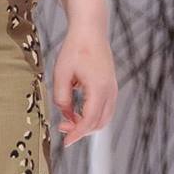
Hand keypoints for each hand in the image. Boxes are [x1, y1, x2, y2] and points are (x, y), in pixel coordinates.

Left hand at [52, 25, 117, 146]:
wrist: (90, 31)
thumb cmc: (76, 48)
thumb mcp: (61, 73)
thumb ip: (61, 98)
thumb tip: (65, 114)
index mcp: (99, 88)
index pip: (90, 120)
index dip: (77, 133)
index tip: (66, 142)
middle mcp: (110, 91)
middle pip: (99, 123)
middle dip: (81, 130)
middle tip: (62, 128)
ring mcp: (112, 89)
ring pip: (104, 118)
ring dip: (87, 124)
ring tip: (68, 119)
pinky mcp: (110, 87)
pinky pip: (104, 109)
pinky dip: (92, 115)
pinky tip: (77, 111)